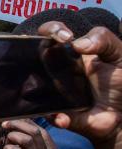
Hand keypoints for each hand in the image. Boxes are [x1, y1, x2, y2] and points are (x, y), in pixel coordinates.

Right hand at [39, 22, 121, 141]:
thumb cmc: (120, 78)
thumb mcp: (118, 53)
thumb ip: (103, 40)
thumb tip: (77, 44)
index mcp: (70, 53)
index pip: (51, 34)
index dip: (51, 30)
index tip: (65, 37)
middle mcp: (58, 71)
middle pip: (35, 58)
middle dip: (36, 55)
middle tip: (50, 56)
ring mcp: (57, 93)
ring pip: (36, 88)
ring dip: (37, 90)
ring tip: (56, 93)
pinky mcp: (64, 115)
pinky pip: (53, 117)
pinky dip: (56, 118)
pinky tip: (63, 117)